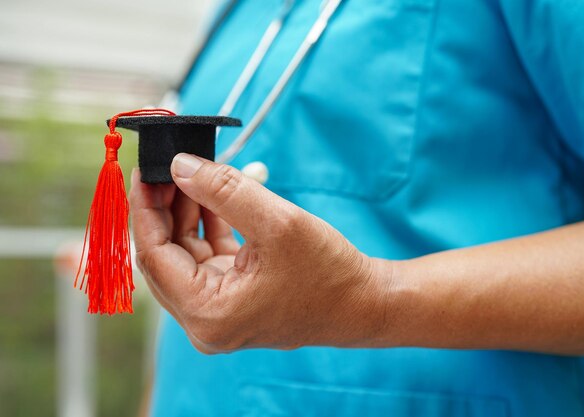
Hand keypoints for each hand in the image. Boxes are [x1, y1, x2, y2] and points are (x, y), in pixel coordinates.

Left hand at [129, 154, 390, 353]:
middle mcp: (205, 320)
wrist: (364, 303)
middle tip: (170, 165)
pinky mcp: (233, 299)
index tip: (146, 169)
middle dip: (166, 207)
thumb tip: (179, 165)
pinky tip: (214, 195)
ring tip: (198, 172)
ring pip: (185, 254)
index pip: (155, 256)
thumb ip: (223, 190)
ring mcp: (218, 311)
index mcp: (208, 313)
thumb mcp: (277, 222)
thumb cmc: (329, 273)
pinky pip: (207, 257)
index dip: (146, 209)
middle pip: (165, 255)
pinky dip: (208, 225)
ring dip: (188, 212)